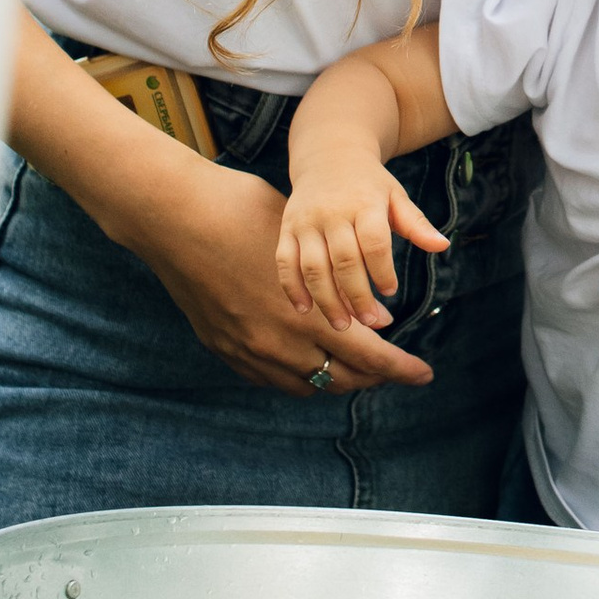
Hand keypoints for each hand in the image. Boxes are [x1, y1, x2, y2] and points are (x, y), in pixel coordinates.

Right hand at [139, 165, 436, 395]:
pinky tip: (311, 360)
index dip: (401, 369)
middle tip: (396, 370)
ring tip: (357, 366)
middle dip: (375, 378)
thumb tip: (371, 315)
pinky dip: (299, 376)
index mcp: (308, 312)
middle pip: (341, 379)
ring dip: (337, 379)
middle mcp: (279, 342)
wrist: (174, 217)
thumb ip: (342, 284)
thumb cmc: (243, 212)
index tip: (424, 373)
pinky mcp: (223, 348)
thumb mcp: (306, 242)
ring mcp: (248, 350)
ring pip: (307, 385)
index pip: (370, 357)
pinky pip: (271, 379)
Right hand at [276, 159, 448, 336]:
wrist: (329, 155)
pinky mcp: (287, 229)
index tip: (391, 292)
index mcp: (364, 203)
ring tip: (342, 324)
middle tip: (370, 321)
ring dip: (327, 299)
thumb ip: (416, 224)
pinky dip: (292, 288)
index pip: (374, 242)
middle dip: (357, 295)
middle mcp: (332, 213)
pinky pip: (285, 262)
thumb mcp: (396, 196)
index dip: (383, 271)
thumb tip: (443, 246)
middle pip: (344, 260)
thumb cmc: (369, 184)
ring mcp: (306, 221)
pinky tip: (304, 309)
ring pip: (313, 266)